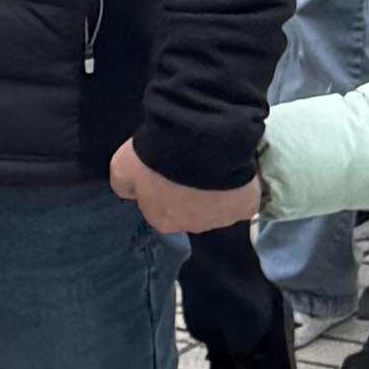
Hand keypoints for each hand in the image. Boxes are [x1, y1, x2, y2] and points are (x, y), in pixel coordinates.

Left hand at [108, 139, 259, 233]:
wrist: (196, 142)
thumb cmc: (155, 156)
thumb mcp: (122, 167)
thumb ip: (124, 185)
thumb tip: (128, 193)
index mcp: (162, 221)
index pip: (160, 209)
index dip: (164, 186)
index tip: (166, 168)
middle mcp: (192, 227)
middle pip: (190, 210)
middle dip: (189, 190)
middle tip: (189, 162)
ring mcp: (221, 219)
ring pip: (217, 205)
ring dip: (215, 189)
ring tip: (211, 160)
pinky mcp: (245, 207)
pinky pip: (243, 199)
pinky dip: (241, 187)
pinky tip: (234, 168)